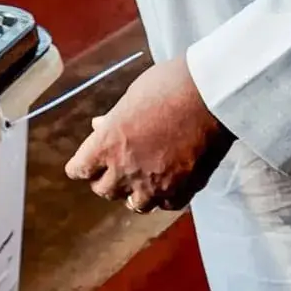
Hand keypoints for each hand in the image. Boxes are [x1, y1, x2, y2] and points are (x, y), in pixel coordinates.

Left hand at [65, 57, 232, 213]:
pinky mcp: (182, 190)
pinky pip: (165, 204)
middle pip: (104, 190)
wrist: (211, 94)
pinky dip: (164, 196)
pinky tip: (167, 182)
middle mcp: (126, 170)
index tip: (84, 163)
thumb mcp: (132, 96)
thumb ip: (113, 118)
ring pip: (134, 204)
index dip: (81, 165)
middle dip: (106, 178)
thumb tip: (99, 126)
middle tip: (113, 167)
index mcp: (108, 144)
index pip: (80, 169)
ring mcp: (155, 184)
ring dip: (134, 192)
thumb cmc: (169, 85)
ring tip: (140, 179)